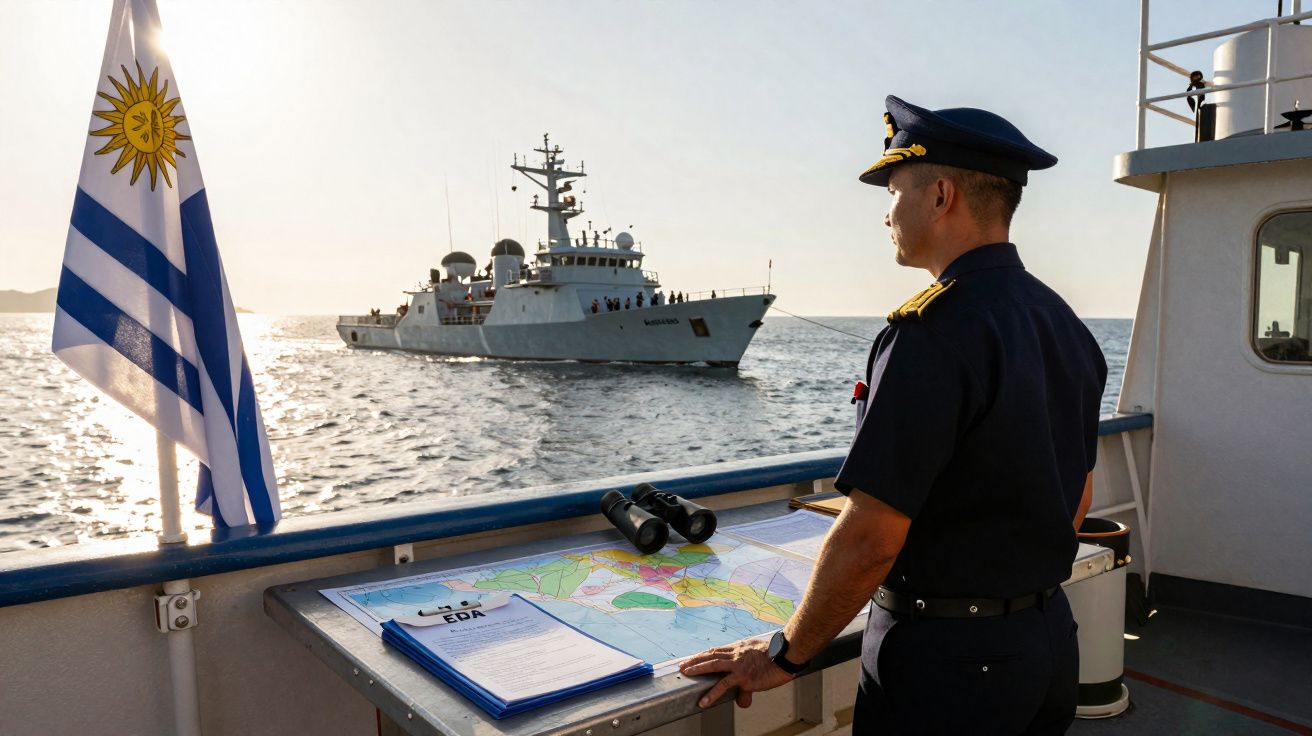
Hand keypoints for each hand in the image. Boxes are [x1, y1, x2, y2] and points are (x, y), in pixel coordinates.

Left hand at [678, 638, 795, 708]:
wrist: (787, 655)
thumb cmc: (779, 656)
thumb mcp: (761, 659)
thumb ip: (750, 676)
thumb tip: (744, 695)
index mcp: (740, 648)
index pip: (718, 651)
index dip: (706, 654)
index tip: (696, 656)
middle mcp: (737, 654)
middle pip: (711, 655)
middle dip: (696, 659)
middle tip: (683, 664)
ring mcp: (738, 665)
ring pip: (713, 665)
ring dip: (697, 669)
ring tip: (686, 673)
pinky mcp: (742, 677)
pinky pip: (723, 685)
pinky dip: (711, 694)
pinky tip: (703, 701)